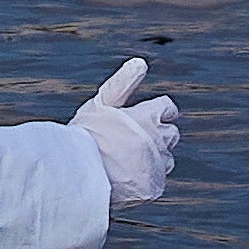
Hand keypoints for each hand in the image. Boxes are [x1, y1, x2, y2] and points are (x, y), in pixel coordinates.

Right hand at [72, 52, 181, 208]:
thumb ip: (124, 83)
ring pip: (166, 159)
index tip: (143, 118)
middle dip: (157, 135)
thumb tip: (141, 62)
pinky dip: (146, 179)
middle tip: (132, 141)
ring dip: (153, 158)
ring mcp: (158, 165)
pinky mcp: (154, 187)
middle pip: (171, 134)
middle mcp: (159, 139)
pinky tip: (127, 177)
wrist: (76, 173)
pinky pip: (157, 180)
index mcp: (149, 116)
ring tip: (127, 161)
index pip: (167, 108)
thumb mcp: (101, 103)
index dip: (155, 112)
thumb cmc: (84, 135)